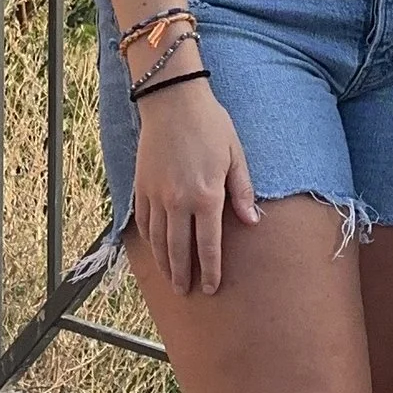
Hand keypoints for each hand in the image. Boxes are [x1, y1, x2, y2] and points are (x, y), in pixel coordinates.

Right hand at [130, 75, 258, 295]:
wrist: (172, 100)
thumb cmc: (210, 124)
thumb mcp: (235, 155)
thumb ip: (242, 191)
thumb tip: (252, 221)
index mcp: (206, 196)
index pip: (208, 245)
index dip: (210, 270)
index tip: (210, 288)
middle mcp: (179, 202)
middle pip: (179, 250)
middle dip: (184, 275)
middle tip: (187, 291)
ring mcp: (157, 195)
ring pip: (158, 240)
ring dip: (164, 263)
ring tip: (171, 279)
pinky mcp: (141, 187)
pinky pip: (144, 222)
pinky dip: (149, 240)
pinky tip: (154, 249)